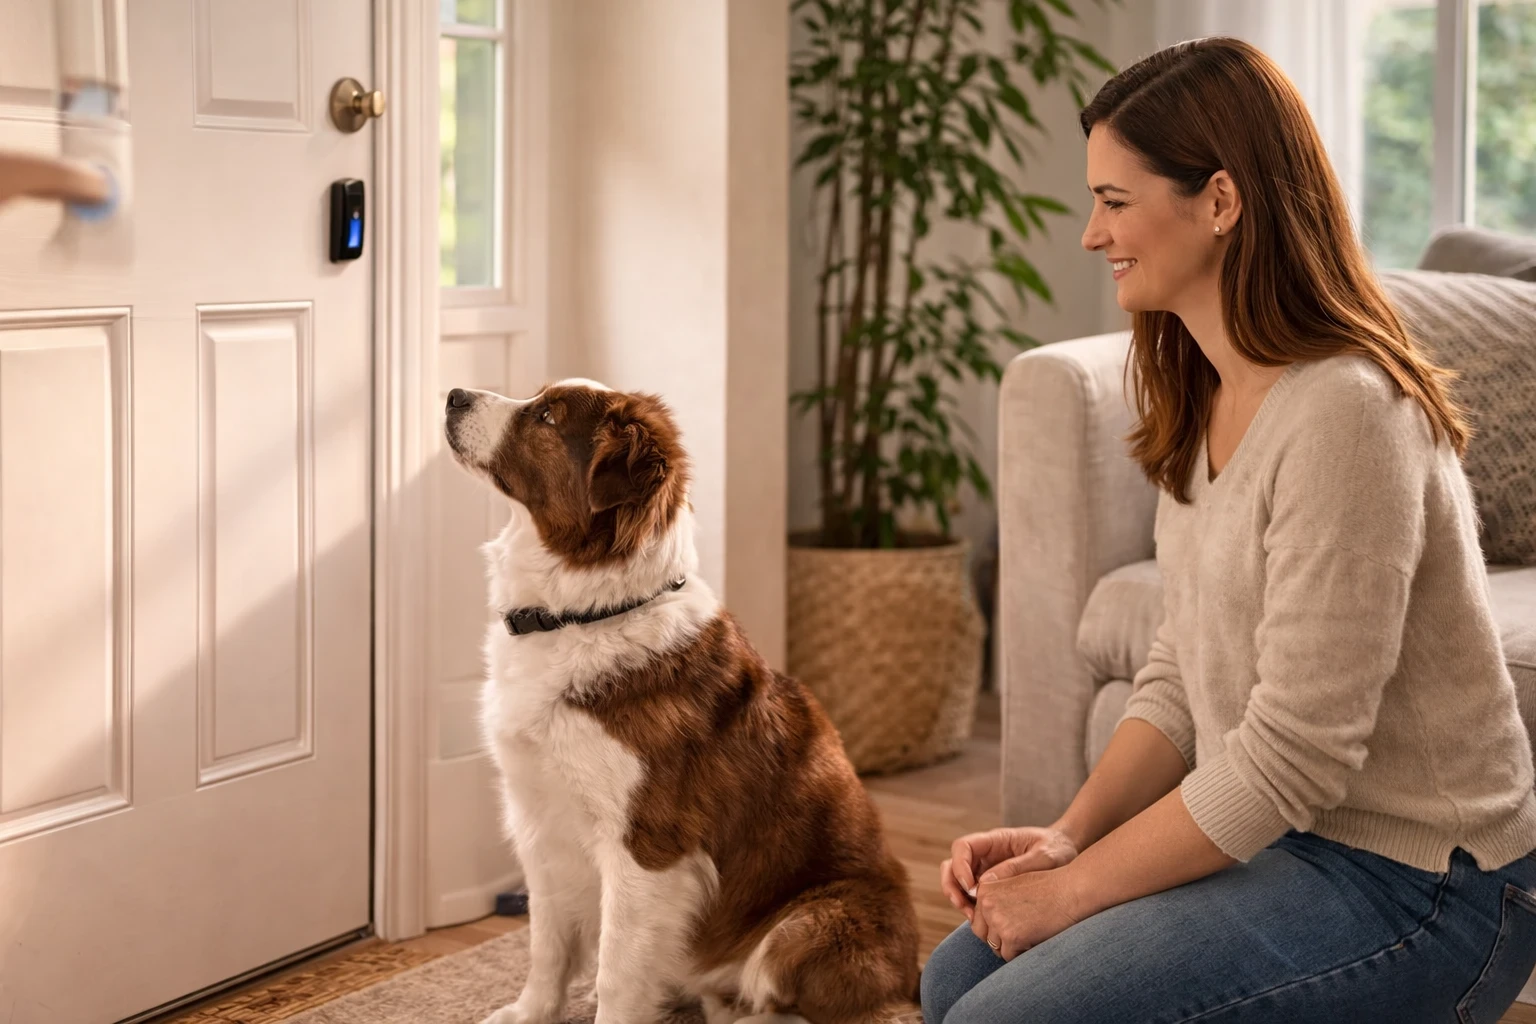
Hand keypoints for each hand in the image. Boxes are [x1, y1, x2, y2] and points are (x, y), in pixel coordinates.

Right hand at [939, 826, 1079, 919]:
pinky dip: (972, 908)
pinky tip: (982, 921)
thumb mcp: (1044, 857)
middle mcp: (985, 854)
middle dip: (952, 886)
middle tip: (964, 907)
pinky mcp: (992, 886)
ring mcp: (986, 870)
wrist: (1068, 854)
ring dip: (959, 899)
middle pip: (952, 866)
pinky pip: (973, 896)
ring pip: (958, 882)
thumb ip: (1016, 867)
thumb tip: (986, 883)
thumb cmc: (1058, 849)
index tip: (971, 887)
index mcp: (995, 840)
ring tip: (972, 918)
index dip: (960, 866)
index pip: (963, 847)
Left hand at [969, 864, 1087, 960]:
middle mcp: (986, 904)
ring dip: (1012, 946)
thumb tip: (982, 926)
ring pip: (996, 947)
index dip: (995, 924)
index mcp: (985, 889)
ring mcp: (997, 920)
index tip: (1014, 920)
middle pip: (983, 935)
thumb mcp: (1014, 885)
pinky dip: (1023, 952)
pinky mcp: (1011, 936)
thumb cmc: (1048, 887)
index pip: (979, 919)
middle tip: (1021, 932)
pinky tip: (1036, 938)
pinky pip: (1010, 956)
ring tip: (1032, 931)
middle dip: (999, 938)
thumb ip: (994, 900)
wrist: (1072, 890)